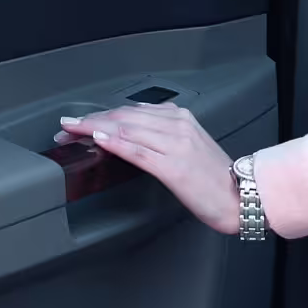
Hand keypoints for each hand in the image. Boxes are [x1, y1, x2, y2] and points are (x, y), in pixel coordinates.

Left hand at [54, 104, 239, 234]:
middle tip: (65, 127)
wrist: (242, 197)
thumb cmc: (215, 178)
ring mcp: (175, 144)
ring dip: (93, 129)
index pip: (130, 110)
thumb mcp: (187, 146)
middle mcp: (176, 125)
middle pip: (123, 116)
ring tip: (71, 133)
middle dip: (90, 121)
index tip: (78, 122)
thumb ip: (161, 134)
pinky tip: (99, 140)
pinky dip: (115, 143)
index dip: (99, 115)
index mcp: (179, 118)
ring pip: (126, 129)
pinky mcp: (173, 166)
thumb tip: (131, 129)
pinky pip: (138, 150)